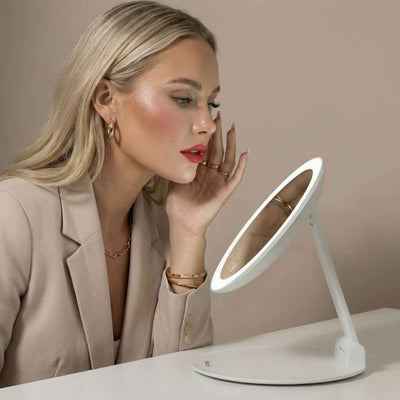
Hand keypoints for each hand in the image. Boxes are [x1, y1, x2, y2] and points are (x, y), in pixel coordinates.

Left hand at [166, 111, 248, 235]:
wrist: (182, 222)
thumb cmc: (178, 204)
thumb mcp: (174, 179)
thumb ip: (176, 165)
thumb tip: (168, 147)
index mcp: (200, 171)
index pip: (206, 149)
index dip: (207, 135)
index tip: (207, 120)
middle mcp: (211, 174)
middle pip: (218, 150)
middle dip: (219, 134)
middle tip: (219, 116)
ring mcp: (219, 182)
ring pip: (228, 160)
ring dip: (231, 145)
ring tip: (232, 130)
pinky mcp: (224, 192)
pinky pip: (235, 178)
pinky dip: (241, 167)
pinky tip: (244, 154)